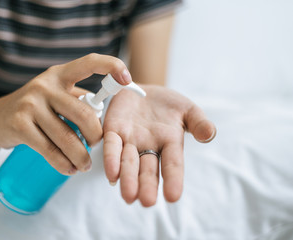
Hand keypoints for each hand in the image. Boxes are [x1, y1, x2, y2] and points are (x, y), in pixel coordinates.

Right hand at [0, 54, 131, 174]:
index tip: (128, 79)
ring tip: (83, 165)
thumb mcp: (55, 97)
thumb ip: (78, 102)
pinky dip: (63, 164)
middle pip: (84, 113)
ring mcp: (30, 104)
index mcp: (59, 74)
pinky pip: (50, 150)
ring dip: (80, 157)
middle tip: (95, 146)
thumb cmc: (35, 109)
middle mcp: (45, 85)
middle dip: (96, 136)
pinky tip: (69, 169)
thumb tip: (104, 118)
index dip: (111, 66)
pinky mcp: (19, 125)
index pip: (89, 62)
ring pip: (67, 137)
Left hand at [103, 85, 215, 206]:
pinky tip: (111, 175)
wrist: (142, 90)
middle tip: (146, 202)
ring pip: (128, 162)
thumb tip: (209, 134)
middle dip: (147, 185)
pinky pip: (112, 146)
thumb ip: (198, 122)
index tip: (173, 197)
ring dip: (128, 179)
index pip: (172, 164)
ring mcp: (130, 140)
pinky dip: (111, 160)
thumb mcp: (187, 109)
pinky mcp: (113, 130)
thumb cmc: (167, 104)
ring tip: (128, 197)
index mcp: (170, 143)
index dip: (173, 180)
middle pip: (148, 169)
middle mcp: (149, 146)